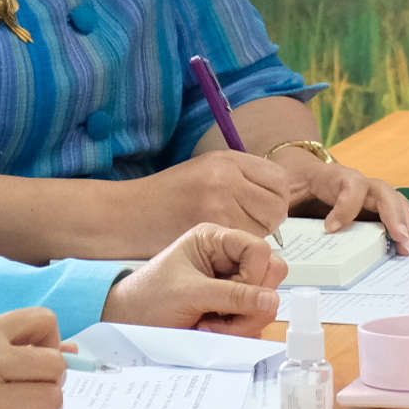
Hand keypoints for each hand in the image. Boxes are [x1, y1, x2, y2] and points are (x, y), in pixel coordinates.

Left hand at [103, 224, 283, 336]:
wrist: (128, 324)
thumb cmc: (147, 298)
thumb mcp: (188, 293)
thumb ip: (232, 296)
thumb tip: (272, 300)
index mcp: (216, 241)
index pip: (259, 249)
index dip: (254, 275)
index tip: (232, 295)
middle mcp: (229, 259)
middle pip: (271, 274)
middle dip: (251, 302)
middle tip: (221, 316)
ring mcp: (234, 284)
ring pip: (267, 300)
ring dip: (242, 321)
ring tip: (209, 326)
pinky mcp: (234, 308)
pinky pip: (256, 319)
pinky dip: (238, 331)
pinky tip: (211, 330)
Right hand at [132, 151, 296, 246]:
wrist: (128, 215)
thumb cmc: (166, 197)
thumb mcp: (205, 170)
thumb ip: (242, 178)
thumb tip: (277, 195)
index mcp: (227, 160)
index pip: (279, 179)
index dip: (276, 197)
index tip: (263, 207)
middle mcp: (226, 178)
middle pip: (277, 205)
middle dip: (270, 219)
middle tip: (249, 225)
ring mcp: (220, 204)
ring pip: (265, 229)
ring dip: (255, 236)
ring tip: (230, 235)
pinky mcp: (211, 229)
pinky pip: (244, 243)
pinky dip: (238, 248)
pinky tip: (220, 247)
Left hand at [274, 154, 408, 252]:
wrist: (300, 170)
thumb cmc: (293, 180)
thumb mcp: (282, 189)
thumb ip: (280, 204)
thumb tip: (274, 232)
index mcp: (335, 177)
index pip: (351, 185)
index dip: (346, 207)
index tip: (330, 229)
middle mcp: (359, 183)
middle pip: (384, 192)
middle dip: (393, 215)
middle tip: (399, 239)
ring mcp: (370, 195)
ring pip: (395, 202)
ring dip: (404, 223)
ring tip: (408, 249)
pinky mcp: (374, 209)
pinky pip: (394, 214)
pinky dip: (403, 228)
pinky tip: (407, 248)